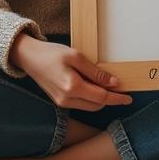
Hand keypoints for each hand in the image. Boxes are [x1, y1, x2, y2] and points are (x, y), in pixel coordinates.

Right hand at [11, 35, 132, 110]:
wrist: (29, 57)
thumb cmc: (51, 53)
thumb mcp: (76, 56)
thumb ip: (95, 72)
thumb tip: (113, 83)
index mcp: (72, 87)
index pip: (102, 97)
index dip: (117, 98)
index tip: (129, 98)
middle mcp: (67, 99)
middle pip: (97, 104)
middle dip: (110, 98)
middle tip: (120, 88)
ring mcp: (62, 103)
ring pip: (90, 106)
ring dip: (101, 99)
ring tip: (107, 85)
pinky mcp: (59, 102)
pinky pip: (81, 104)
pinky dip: (90, 98)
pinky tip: (93, 86)